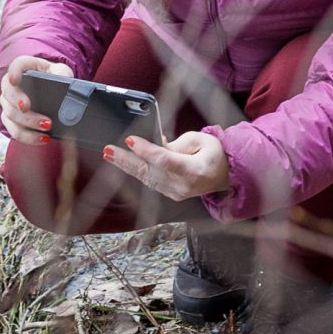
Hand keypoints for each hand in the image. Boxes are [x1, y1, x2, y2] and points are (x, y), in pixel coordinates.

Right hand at [0, 55, 73, 144]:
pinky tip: (43, 139)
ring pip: (10, 114)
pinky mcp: (10, 120)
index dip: (13, 72)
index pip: (16, 65)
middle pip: (9, 92)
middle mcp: (11, 85)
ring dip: (27, 122)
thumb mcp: (61, 72)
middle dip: (18, 101)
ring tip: (47, 127)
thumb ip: (63, 74)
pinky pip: (14, 131)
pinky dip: (28, 137)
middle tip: (28, 108)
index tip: (15, 80)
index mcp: (25, 67)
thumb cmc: (54, 78)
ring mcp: (8, 103)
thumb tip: (65, 83)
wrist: (50, 92)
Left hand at [103, 131, 231, 201]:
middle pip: (150, 172)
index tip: (130, 140)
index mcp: (195, 170)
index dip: (146, 151)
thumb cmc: (214, 154)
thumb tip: (155, 144)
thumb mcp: (201, 139)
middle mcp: (183, 185)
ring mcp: (176, 192)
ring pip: (146, 178)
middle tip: (108, 150)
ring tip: (109, 154)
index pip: (165, 160)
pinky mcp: (170, 194)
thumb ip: (177, 144)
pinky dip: (135, 171)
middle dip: (126, 160)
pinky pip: (149, 181)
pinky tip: (122, 161)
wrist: (224, 175)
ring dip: (126, 166)